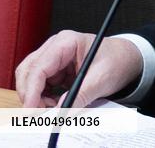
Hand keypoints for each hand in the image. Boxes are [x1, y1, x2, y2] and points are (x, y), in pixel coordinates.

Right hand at [15, 31, 142, 107]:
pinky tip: (56, 103)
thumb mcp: (103, 78)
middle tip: (40, 113)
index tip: (31, 109)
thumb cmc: (117, 60)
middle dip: (31, 95)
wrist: (127, 59)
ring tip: (53, 107)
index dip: (32, 90)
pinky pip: (39, 85)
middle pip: (28, 72)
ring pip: (30, 79)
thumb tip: (61, 111)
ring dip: (36, 97)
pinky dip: (42, 97)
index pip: (39, 67)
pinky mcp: (54, 69)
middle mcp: (55, 47)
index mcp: (66, 42)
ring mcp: (53, 58)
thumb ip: (82, 94)